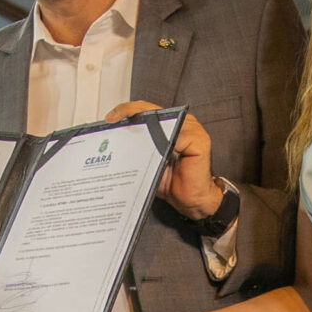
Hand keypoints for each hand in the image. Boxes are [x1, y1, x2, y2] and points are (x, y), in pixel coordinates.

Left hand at [110, 101, 219, 219]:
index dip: (128, 110)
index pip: (147, 110)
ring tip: (130, 136)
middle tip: (114, 121)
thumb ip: (137, 148)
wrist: (190, 201)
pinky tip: (153, 151)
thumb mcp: (147, 163)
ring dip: (145, 129)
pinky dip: (164, 142)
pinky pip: (178, 137)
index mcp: (170, 125)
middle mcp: (182, 123)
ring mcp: (193, 130)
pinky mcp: (200, 141)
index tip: (111, 119)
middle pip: (154, 111)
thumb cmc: (171, 182)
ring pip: (164, 121)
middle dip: (131, 114)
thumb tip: (114, 140)